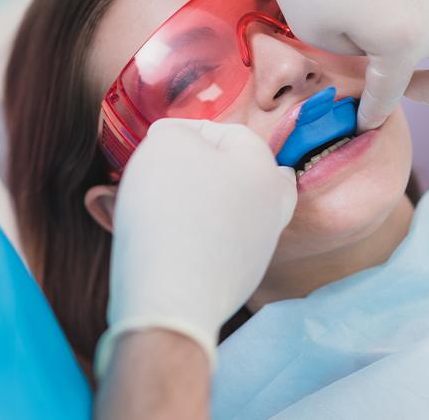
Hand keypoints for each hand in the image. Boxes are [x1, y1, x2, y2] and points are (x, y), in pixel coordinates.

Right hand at [96, 118, 295, 374]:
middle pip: (245, 172)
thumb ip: (175, 132)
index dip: (187, 130)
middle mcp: (272, 206)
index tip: (156, 142)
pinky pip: (222, 243)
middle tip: (177, 170)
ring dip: (207, 200)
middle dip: (211, 166)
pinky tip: (175, 237)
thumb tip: (176, 141)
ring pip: (236, 208)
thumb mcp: (166, 144)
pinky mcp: (241, 278)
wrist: (171, 297)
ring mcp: (260, 246)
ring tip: (169, 203)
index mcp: (263, 167)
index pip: (228, 132)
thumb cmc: (169, 210)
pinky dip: (202, 234)